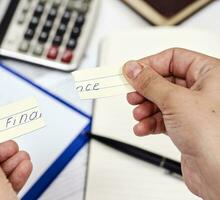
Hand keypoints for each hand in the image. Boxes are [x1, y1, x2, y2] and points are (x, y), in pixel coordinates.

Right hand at [123, 48, 219, 199]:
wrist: (219, 175)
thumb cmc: (214, 137)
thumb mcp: (175, 101)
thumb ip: (150, 82)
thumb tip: (133, 68)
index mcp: (210, 74)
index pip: (173, 58)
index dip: (150, 64)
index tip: (131, 72)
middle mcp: (203, 90)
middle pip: (164, 80)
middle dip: (145, 90)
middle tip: (132, 94)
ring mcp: (193, 109)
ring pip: (161, 100)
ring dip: (145, 108)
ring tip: (138, 114)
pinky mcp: (185, 127)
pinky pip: (162, 118)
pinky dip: (149, 122)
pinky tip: (143, 128)